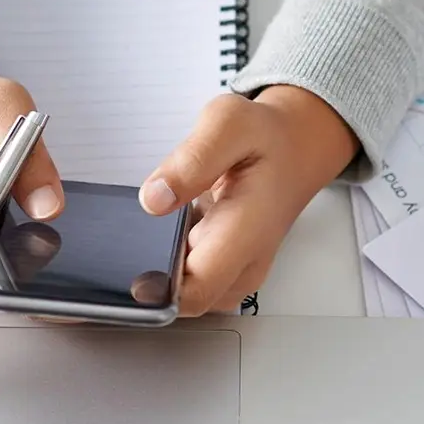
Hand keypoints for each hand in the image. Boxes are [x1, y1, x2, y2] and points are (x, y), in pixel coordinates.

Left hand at [139, 86, 359, 315]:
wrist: (296, 150)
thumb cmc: (267, 138)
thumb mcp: (229, 124)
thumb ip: (192, 160)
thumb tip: (154, 199)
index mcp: (246, 231)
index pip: (195, 292)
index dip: (154, 290)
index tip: (128, 265)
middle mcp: (243, 264)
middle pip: (182, 299)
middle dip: (150, 273)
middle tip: (139, 228)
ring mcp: (236, 274)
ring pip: (182, 295)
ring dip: (160, 267)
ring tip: (162, 222)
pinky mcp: (226, 273)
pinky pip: (188, 283)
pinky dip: (170, 261)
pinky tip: (170, 228)